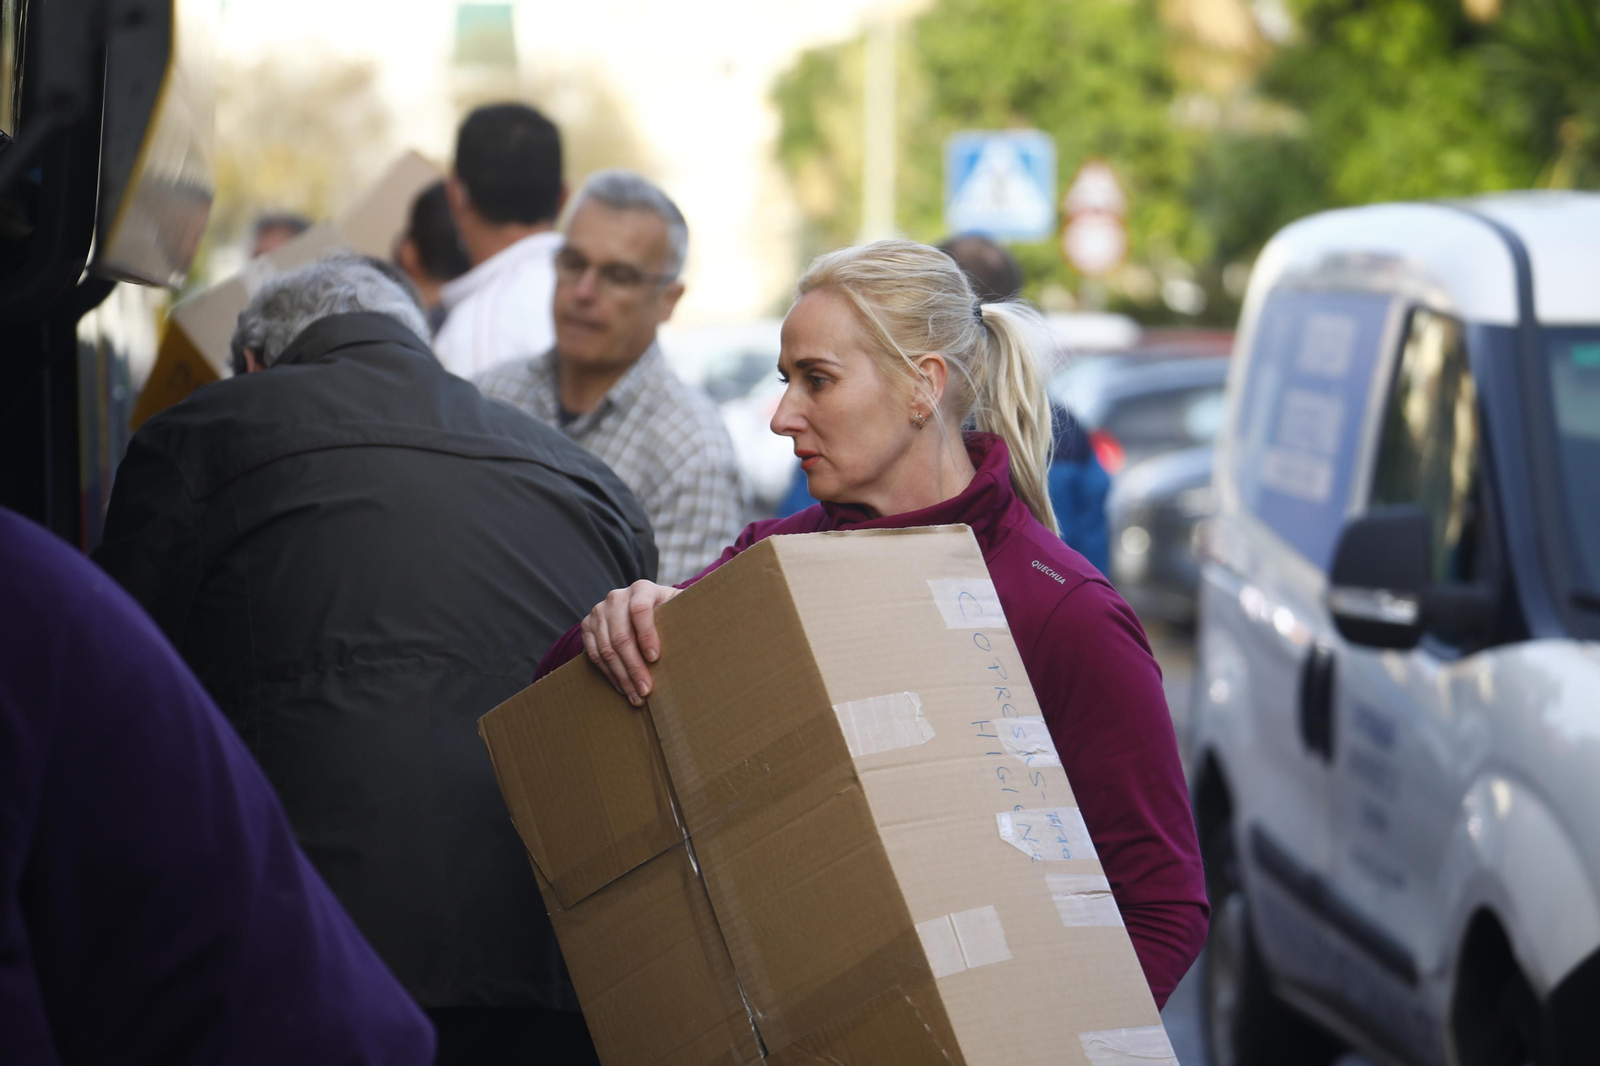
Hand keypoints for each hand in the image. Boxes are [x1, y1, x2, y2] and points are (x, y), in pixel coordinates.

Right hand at [580, 580, 680, 705]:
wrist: (641, 606)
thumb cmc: (669, 612)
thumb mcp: (680, 607)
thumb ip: (691, 613)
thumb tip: (714, 627)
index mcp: (642, 589)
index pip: (640, 610)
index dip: (647, 635)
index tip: (655, 658)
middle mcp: (617, 597)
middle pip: (621, 636)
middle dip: (634, 667)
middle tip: (646, 690)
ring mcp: (599, 611)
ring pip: (606, 649)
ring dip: (622, 677)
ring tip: (637, 697)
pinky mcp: (588, 626)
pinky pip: (594, 655)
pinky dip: (609, 675)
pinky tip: (624, 688)